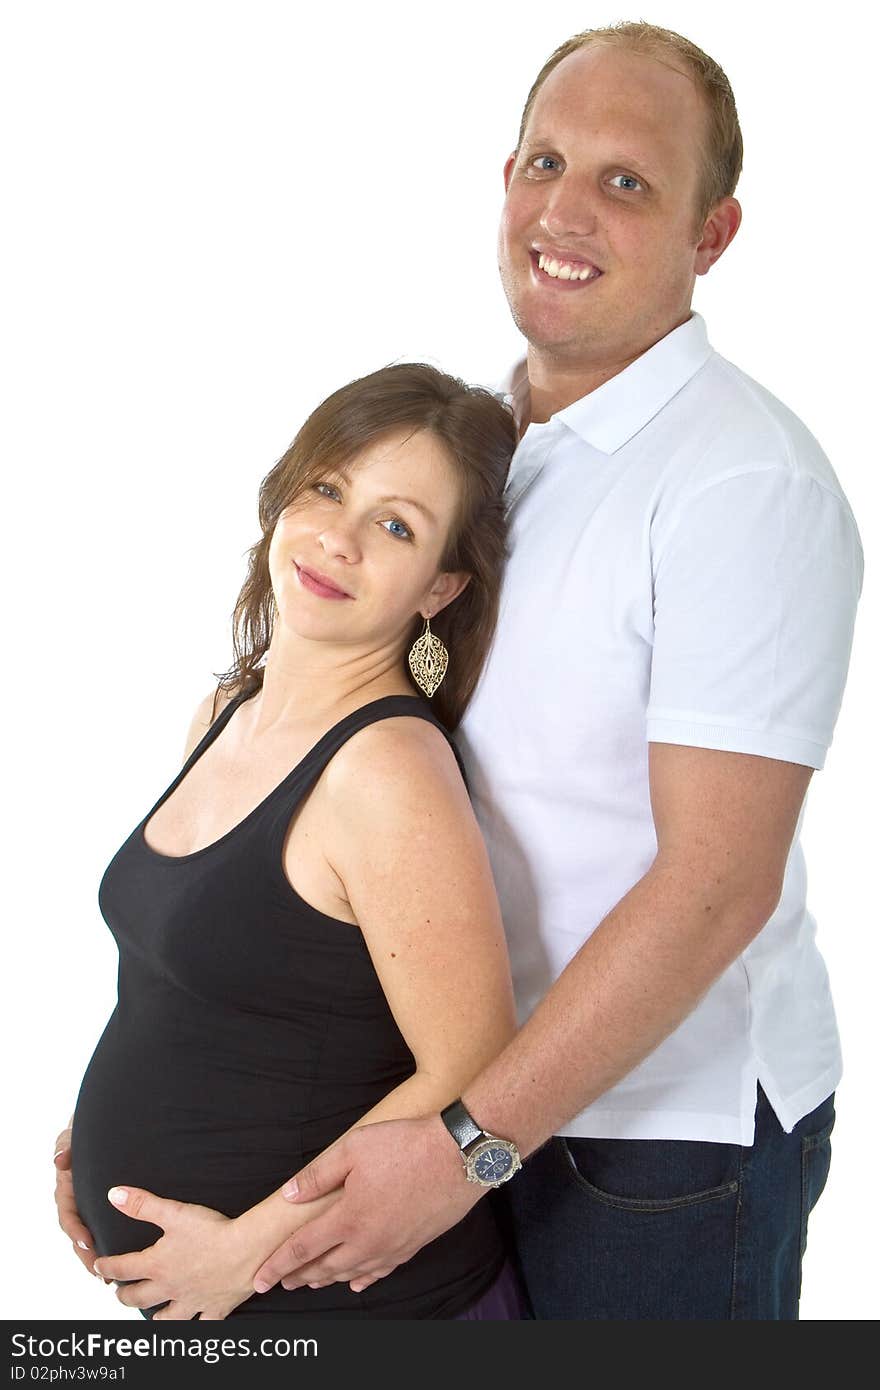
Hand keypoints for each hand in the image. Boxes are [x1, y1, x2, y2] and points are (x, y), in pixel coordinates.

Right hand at [54, 1124, 103, 1280]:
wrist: (103, 1129)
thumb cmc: (84, 1134)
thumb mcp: (73, 1137)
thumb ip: (66, 1146)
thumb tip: (59, 1160)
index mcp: (67, 1190)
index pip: (67, 1216)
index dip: (76, 1231)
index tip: (88, 1242)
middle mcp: (76, 1203)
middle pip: (78, 1236)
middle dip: (88, 1256)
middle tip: (101, 1273)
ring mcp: (89, 1208)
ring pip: (90, 1238)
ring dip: (97, 1258)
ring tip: (110, 1278)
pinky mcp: (103, 1209)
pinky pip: (104, 1231)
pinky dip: (110, 1246)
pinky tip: (123, 1261)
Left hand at [93, 1187, 256, 1320]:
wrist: (247, 1250)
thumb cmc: (212, 1231)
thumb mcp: (173, 1212)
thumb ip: (142, 1205)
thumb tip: (114, 1195)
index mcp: (158, 1265)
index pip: (123, 1268)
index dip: (107, 1267)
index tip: (98, 1266)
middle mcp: (171, 1287)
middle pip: (139, 1298)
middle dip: (125, 1296)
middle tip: (120, 1293)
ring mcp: (192, 1301)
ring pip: (168, 1318)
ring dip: (156, 1317)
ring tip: (151, 1316)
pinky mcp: (215, 1308)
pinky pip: (202, 1325)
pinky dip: (196, 1327)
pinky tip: (194, 1326)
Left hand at [252, 1115, 479, 1294]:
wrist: (459, 1156)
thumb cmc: (406, 1146)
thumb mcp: (354, 1147)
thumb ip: (318, 1175)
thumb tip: (288, 1195)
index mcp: (347, 1218)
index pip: (302, 1249)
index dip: (277, 1265)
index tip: (260, 1278)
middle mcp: (368, 1241)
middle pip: (324, 1267)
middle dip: (298, 1276)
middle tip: (280, 1283)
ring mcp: (392, 1247)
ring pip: (351, 1273)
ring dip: (327, 1279)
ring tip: (310, 1282)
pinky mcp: (413, 1245)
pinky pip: (381, 1271)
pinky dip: (362, 1279)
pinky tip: (356, 1283)